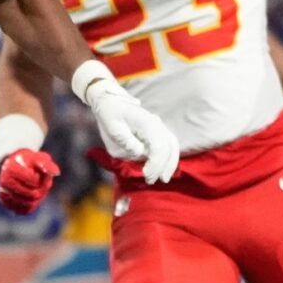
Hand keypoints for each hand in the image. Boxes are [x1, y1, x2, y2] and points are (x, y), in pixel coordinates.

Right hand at [0, 149, 59, 213]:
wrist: (15, 167)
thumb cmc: (30, 162)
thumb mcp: (39, 158)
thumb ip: (47, 164)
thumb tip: (56, 173)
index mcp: (11, 168)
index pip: (34, 181)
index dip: (42, 179)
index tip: (37, 174)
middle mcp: (4, 181)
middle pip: (33, 195)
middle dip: (42, 190)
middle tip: (41, 183)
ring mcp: (4, 193)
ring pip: (28, 204)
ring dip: (38, 198)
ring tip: (36, 188)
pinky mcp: (7, 203)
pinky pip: (24, 210)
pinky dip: (32, 205)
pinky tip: (32, 196)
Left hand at [78, 66, 180, 183]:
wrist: (112, 101)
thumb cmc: (110, 114)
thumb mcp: (112, 128)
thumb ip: (126, 141)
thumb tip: (140, 153)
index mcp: (147, 123)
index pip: (159, 146)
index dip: (155, 163)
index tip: (146, 175)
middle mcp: (157, 124)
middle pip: (169, 148)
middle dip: (163, 166)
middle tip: (151, 180)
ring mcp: (160, 127)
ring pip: (173, 146)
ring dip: (170, 163)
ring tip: (163, 178)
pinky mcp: (158, 131)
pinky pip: (170, 145)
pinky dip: (169, 157)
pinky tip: (163, 168)